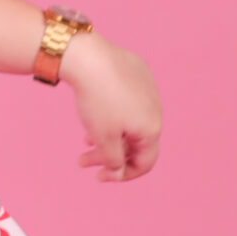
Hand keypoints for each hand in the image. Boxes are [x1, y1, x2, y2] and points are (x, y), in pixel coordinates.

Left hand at [63, 33, 160, 181]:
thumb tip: (118, 171)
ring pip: (129, 121)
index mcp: (152, 128)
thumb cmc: (97, 100)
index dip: (123, 175)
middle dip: (107, 155)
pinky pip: (127, 102)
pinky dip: (111, 114)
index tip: (99, 176)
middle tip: (81, 161)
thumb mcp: (103, 138)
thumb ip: (113, 160)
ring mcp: (149, 89)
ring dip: (108, 136)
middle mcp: (156, 109)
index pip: (145, 163)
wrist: (90, 58)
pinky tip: (93, 113)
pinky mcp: (138, 73)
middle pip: (134, 143)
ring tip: (85, 139)